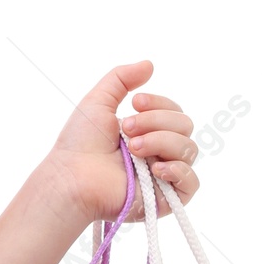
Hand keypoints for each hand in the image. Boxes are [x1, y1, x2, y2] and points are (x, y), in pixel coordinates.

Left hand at [37, 60, 199, 228]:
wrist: (71, 176)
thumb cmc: (79, 143)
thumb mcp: (98, 101)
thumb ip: (121, 79)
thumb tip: (150, 64)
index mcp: (148, 132)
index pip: (175, 111)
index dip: (160, 103)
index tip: (134, 103)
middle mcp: (159, 152)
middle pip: (185, 127)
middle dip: (157, 122)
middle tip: (126, 130)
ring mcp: (163, 176)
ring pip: (189, 149)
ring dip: (161, 141)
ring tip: (132, 148)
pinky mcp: (165, 199)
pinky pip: (192, 183)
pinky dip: (179, 171)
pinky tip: (156, 167)